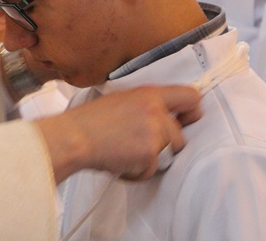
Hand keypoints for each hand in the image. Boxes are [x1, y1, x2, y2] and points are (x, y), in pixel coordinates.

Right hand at [35, 85, 200, 182]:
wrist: (73, 137)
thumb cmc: (89, 120)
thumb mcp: (119, 99)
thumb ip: (146, 103)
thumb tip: (165, 113)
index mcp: (149, 94)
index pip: (190, 96)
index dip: (192, 111)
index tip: (185, 120)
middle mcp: (155, 112)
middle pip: (180, 136)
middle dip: (163, 145)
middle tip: (139, 144)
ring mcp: (154, 134)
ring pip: (167, 154)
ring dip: (150, 159)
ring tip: (126, 152)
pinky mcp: (148, 155)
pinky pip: (152, 170)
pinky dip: (137, 171)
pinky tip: (119, 161)